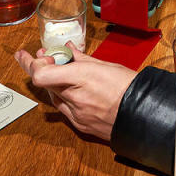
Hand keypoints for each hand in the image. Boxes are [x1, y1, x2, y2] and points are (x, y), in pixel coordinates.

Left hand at [14, 43, 135, 140]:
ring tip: (55, 70)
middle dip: (40, 68)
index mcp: (81, 77)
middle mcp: (74, 98)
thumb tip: (68, 50)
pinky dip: (61, 98)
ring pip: (52, 97)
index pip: (41, 74)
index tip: (33, 55)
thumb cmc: (129, 88)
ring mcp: (76, 114)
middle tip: (42, 57)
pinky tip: (66, 90)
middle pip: (43, 84)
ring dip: (50, 83)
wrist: (143, 114)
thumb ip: (81, 58)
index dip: (32, 64)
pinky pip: (62, 110)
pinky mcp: (80, 125)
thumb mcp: (105, 65)